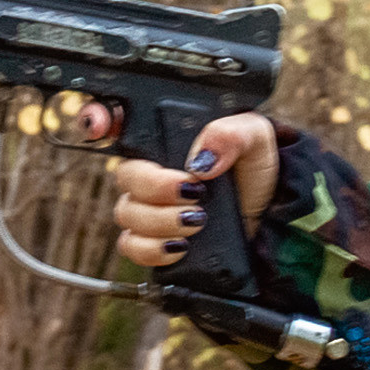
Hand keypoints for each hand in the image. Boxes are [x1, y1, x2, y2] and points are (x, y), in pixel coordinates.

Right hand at [106, 110, 278, 269]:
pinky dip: (153, 249)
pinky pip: (131, 246)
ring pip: (126, 212)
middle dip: (155, 186)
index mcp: (166, 137)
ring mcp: (148, 206)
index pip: (118, 122)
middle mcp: (151, 171)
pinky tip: (180, 247)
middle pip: (124, 175)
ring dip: (160, 220)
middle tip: (193, 193)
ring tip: (198, 222)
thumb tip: (201, 157)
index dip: (98, 119)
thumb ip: (232, 133)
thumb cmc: (256, 171)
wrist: (271, 215)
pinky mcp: (153, 240)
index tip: (100, 126)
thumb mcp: (256, 139)